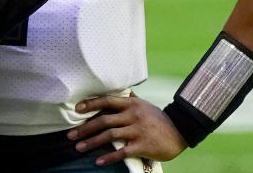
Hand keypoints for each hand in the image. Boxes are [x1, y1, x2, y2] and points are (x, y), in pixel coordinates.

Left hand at [66, 94, 185, 164]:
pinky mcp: (143, 145)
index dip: (91, 104)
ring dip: (92, 142)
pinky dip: (109, 157)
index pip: (107, 100)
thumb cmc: (158, 118)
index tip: (77, 109)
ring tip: (79, 148)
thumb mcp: (144, 105)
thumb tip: (120, 91)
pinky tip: (98, 161)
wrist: (181, 131)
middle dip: (85, 128)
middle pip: (104, 120)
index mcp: (131, 104)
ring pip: (110, 135)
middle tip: (71, 135)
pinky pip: (122, 151)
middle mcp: (133, 115)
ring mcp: (138, 130)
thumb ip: (130, 100)